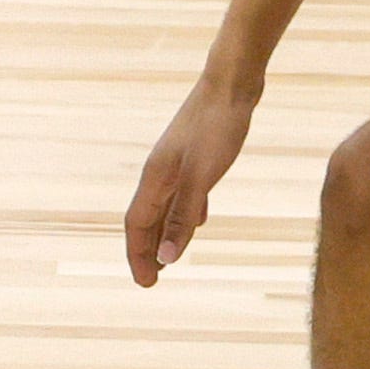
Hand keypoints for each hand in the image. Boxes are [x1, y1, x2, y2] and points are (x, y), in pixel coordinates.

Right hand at [125, 79, 258, 285]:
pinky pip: (183, 193)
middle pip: (147, 219)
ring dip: (165, 234)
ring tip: (170, 256)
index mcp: (156, 178)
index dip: (139, 256)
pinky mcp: (195, 155)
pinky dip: (185, 213)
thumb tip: (167, 258)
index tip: (147, 284)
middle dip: (148, 251)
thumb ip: (183, 217)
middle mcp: (160, 172)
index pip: (137, 226)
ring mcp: (177, 162)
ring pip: (165, 207)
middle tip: (153, 280)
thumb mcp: (201, 176)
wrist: (232, 84)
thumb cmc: (217, 127)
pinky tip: (199, 218)